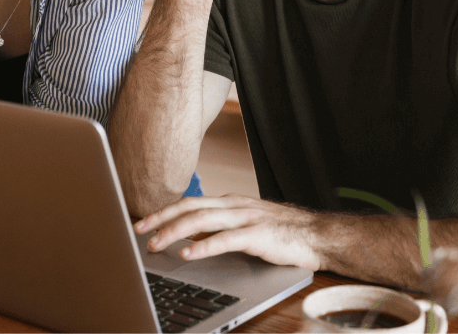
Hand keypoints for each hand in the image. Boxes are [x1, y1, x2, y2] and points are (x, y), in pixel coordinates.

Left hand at [134, 194, 320, 270]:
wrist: (318, 235)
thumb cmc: (281, 233)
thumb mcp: (245, 224)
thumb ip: (220, 227)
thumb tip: (189, 238)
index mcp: (229, 202)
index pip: (189, 203)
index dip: (164, 212)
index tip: (143, 222)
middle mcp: (234, 205)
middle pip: (189, 208)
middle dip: (161, 219)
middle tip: (139, 231)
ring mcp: (246, 218)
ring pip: (201, 221)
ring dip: (174, 232)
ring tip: (156, 243)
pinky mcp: (258, 235)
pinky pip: (225, 239)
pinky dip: (203, 246)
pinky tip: (187, 254)